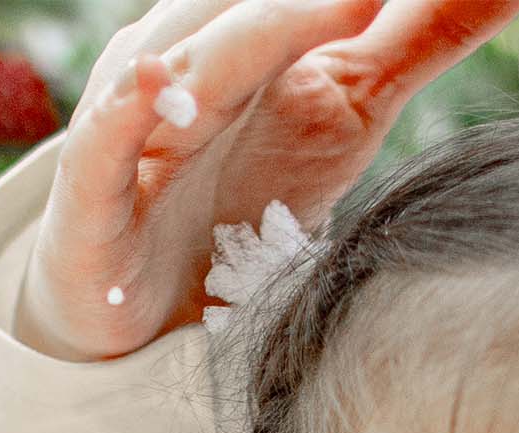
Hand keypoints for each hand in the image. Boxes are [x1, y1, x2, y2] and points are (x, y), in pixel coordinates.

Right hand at [17, 0, 518, 360]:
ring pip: (188, 62)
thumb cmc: (245, 193)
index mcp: (257, 38)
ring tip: (326, 13)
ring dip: (244, 36)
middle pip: (252, 16)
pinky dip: (130, 108)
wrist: (145, 314)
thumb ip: (421, 36)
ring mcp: (138, 121)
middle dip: (306, 4)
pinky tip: (158, 82)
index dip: (349, 2)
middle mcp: (194, 61)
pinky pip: (109, 141)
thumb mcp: (350, 107)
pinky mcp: (97, 192)